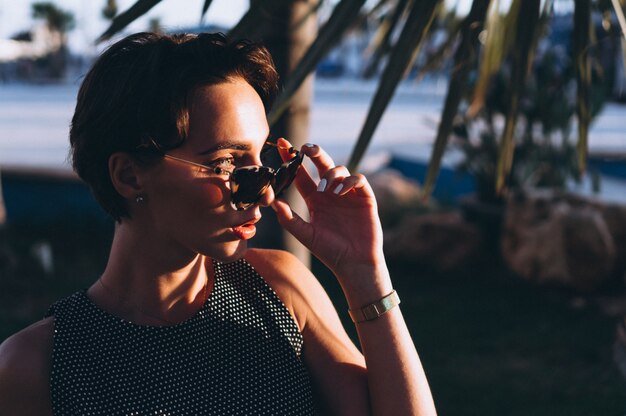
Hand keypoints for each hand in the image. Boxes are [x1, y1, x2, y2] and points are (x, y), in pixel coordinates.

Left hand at [271, 138, 388, 289]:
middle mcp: (331, 193)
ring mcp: (348, 194)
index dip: (292, 160)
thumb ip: (289, 219)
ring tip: (327, 190)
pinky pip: (359, 179)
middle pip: (321, 164)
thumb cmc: (329, 251)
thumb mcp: (306, 235)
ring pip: (340, 169)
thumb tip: (272, 202)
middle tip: (305, 148)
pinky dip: (350, 180)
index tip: (282, 145)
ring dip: (331, 174)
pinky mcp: (364, 197)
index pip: (301, 175)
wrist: (354, 264)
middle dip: (314, 152)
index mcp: (315, 199)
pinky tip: (341, 191)